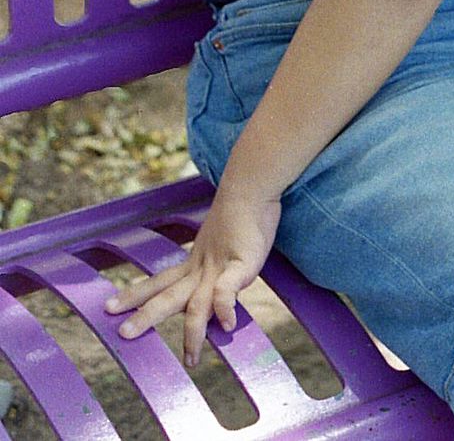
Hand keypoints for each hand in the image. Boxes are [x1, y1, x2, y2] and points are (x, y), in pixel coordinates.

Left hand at [103, 185, 280, 366]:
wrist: (252, 186)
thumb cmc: (241, 216)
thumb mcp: (224, 245)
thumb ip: (218, 271)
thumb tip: (212, 289)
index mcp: (193, 264)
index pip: (159, 282)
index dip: (134, 294)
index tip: (111, 307)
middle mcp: (201, 270)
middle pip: (168, 296)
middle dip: (146, 317)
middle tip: (122, 335)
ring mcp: (220, 269)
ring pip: (197, 303)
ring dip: (192, 331)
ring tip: (190, 357)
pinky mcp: (242, 265)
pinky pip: (229, 290)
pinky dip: (225, 307)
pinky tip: (226, 325)